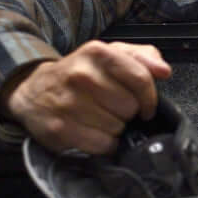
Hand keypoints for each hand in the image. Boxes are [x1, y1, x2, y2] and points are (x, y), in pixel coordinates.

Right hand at [0, 40, 171, 153]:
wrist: (34, 90)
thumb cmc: (80, 73)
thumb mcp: (110, 55)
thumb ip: (142, 57)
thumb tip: (164, 71)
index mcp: (97, 52)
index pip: (141, 79)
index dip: (149, 98)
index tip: (145, 106)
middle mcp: (81, 75)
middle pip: (130, 108)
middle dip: (126, 112)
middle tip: (111, 108)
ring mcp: (68, 103)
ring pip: (117, 128)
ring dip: (114, 128)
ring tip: (98, 118)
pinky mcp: (60, 128)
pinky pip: (102, 145)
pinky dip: (103, 143)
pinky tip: (92, 131)